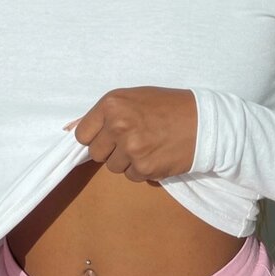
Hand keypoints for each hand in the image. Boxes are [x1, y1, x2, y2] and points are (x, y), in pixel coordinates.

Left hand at [63, 86, 197, 182]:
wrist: (205, 122)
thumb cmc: (169, 106)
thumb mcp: (134, 98)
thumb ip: (103, 114)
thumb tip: (68, 129)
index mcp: (112, 104)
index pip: (82, 134)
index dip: (96, 137)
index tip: (110, 135)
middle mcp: (118, 125)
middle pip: (96, 153)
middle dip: (112, 150)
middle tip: (134, 140)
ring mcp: (131, 148)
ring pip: (113, 167)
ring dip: (128, 161)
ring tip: (149, 146)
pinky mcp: (145, 167)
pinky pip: (132, 177)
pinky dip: (143, 170)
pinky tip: (158, 155)